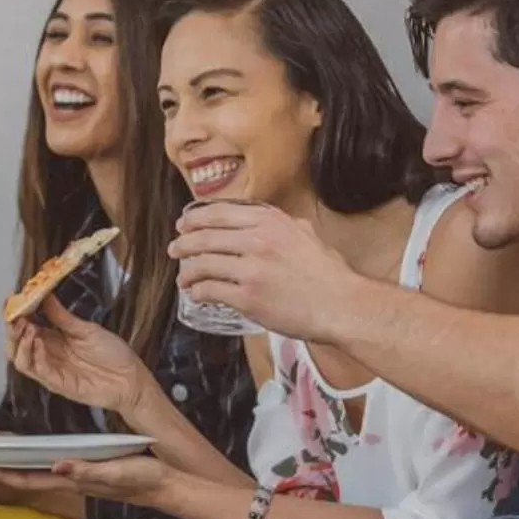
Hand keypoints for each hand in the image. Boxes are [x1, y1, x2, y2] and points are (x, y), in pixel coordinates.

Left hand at [0, 454, 175, 506]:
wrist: (166, 485)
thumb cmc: (143, 479)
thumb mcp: (116, 472)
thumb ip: (87, 471)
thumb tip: (57, 467)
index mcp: (70, 481)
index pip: (26, 478)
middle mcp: (66, 479)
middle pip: (21, 472)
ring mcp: (73, 475)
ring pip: (31, 468)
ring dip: (6, 461)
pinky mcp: (81, 468)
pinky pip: (46, 463)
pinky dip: (28, 457)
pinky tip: (21, 451)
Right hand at [5, 297, 151, 416]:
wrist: (130, 378)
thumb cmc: (112, 354)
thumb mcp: (87, 329)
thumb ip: (63, 316)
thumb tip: (45, 295)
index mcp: (52, 338)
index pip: (25, 326)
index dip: (15, 314)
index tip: (12, 299)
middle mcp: (47, 354)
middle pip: (16, 345)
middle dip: (12, 329)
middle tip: (17, 316)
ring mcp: (50, 370)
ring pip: (20, 360)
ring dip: (19, 343)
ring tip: (28, 328)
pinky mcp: (58, 384)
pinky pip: (39, 371)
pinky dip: (35, 356)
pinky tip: (39, 343)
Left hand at [171, 202, 356, 341]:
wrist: (342, 305)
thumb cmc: (329, 276)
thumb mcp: (307, 235)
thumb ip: (285, 225)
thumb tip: (271, 222)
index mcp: (271, 221)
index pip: (219, 212)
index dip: (196, 219)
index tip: (185, 224)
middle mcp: (258, 240)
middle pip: (205, 236)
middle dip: (184, 243)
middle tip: (176, 249)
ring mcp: (251, 269)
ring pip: (203, 263)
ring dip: (187, 270)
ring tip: (183, 276)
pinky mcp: (248, 297)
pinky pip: (211, 290)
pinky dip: (198, 291)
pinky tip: (197, 293)